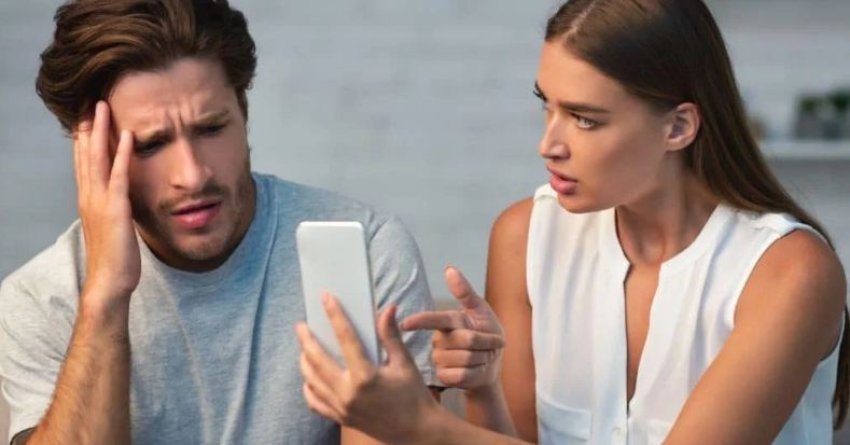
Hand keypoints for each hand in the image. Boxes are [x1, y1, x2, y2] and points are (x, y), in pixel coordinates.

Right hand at [74, 101, 139, 308]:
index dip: (83, 138)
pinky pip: (119, 174)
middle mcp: (89, 196)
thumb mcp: (112, 227)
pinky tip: (128, 134)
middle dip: (86, 126)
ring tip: (102, 106)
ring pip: (97, 158)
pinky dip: (122, 153)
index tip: (85, 116)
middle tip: (89, 101)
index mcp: (88, 200)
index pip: (83, 162)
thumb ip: (113, 209)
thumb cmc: (114, 258)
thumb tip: (120, 199)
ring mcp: (100, 201)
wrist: (109, 282)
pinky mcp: (116, 208)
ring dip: (100, 130)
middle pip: (84, 154)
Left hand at [296, 294, 440, 443]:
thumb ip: (390, 336)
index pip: (345, 338)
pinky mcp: (340, 418)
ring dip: (304, 361)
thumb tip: (387, 308)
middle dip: (306, 339)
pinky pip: (314, 402)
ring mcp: (341, 407)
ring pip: (311, 380)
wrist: (417, 431)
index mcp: (365, 376)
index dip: (335, 315)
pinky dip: (308, 387)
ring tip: (304, 346)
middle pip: (317, 359)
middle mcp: (348, 393)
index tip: (326, 298)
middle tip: (301, 325)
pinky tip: (309, 376)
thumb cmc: (413, 395)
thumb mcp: (405, 363)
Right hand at [400, 266, 504, 392]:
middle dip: (484, 342)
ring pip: (465, 357)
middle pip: (465, 339)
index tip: (405, 324)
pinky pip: (461, 374)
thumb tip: (449, 269)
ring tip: (482, 357)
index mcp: (447, 322)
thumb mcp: (481, 311)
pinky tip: (475, 370)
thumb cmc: (487, 334)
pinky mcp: (444, 376)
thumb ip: (465, 292)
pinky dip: (475, 372)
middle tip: (488, 345)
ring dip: (482, 358)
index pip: (431, 320)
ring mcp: (439, 359)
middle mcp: (439, 340)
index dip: (418, 322)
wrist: (492, 364)